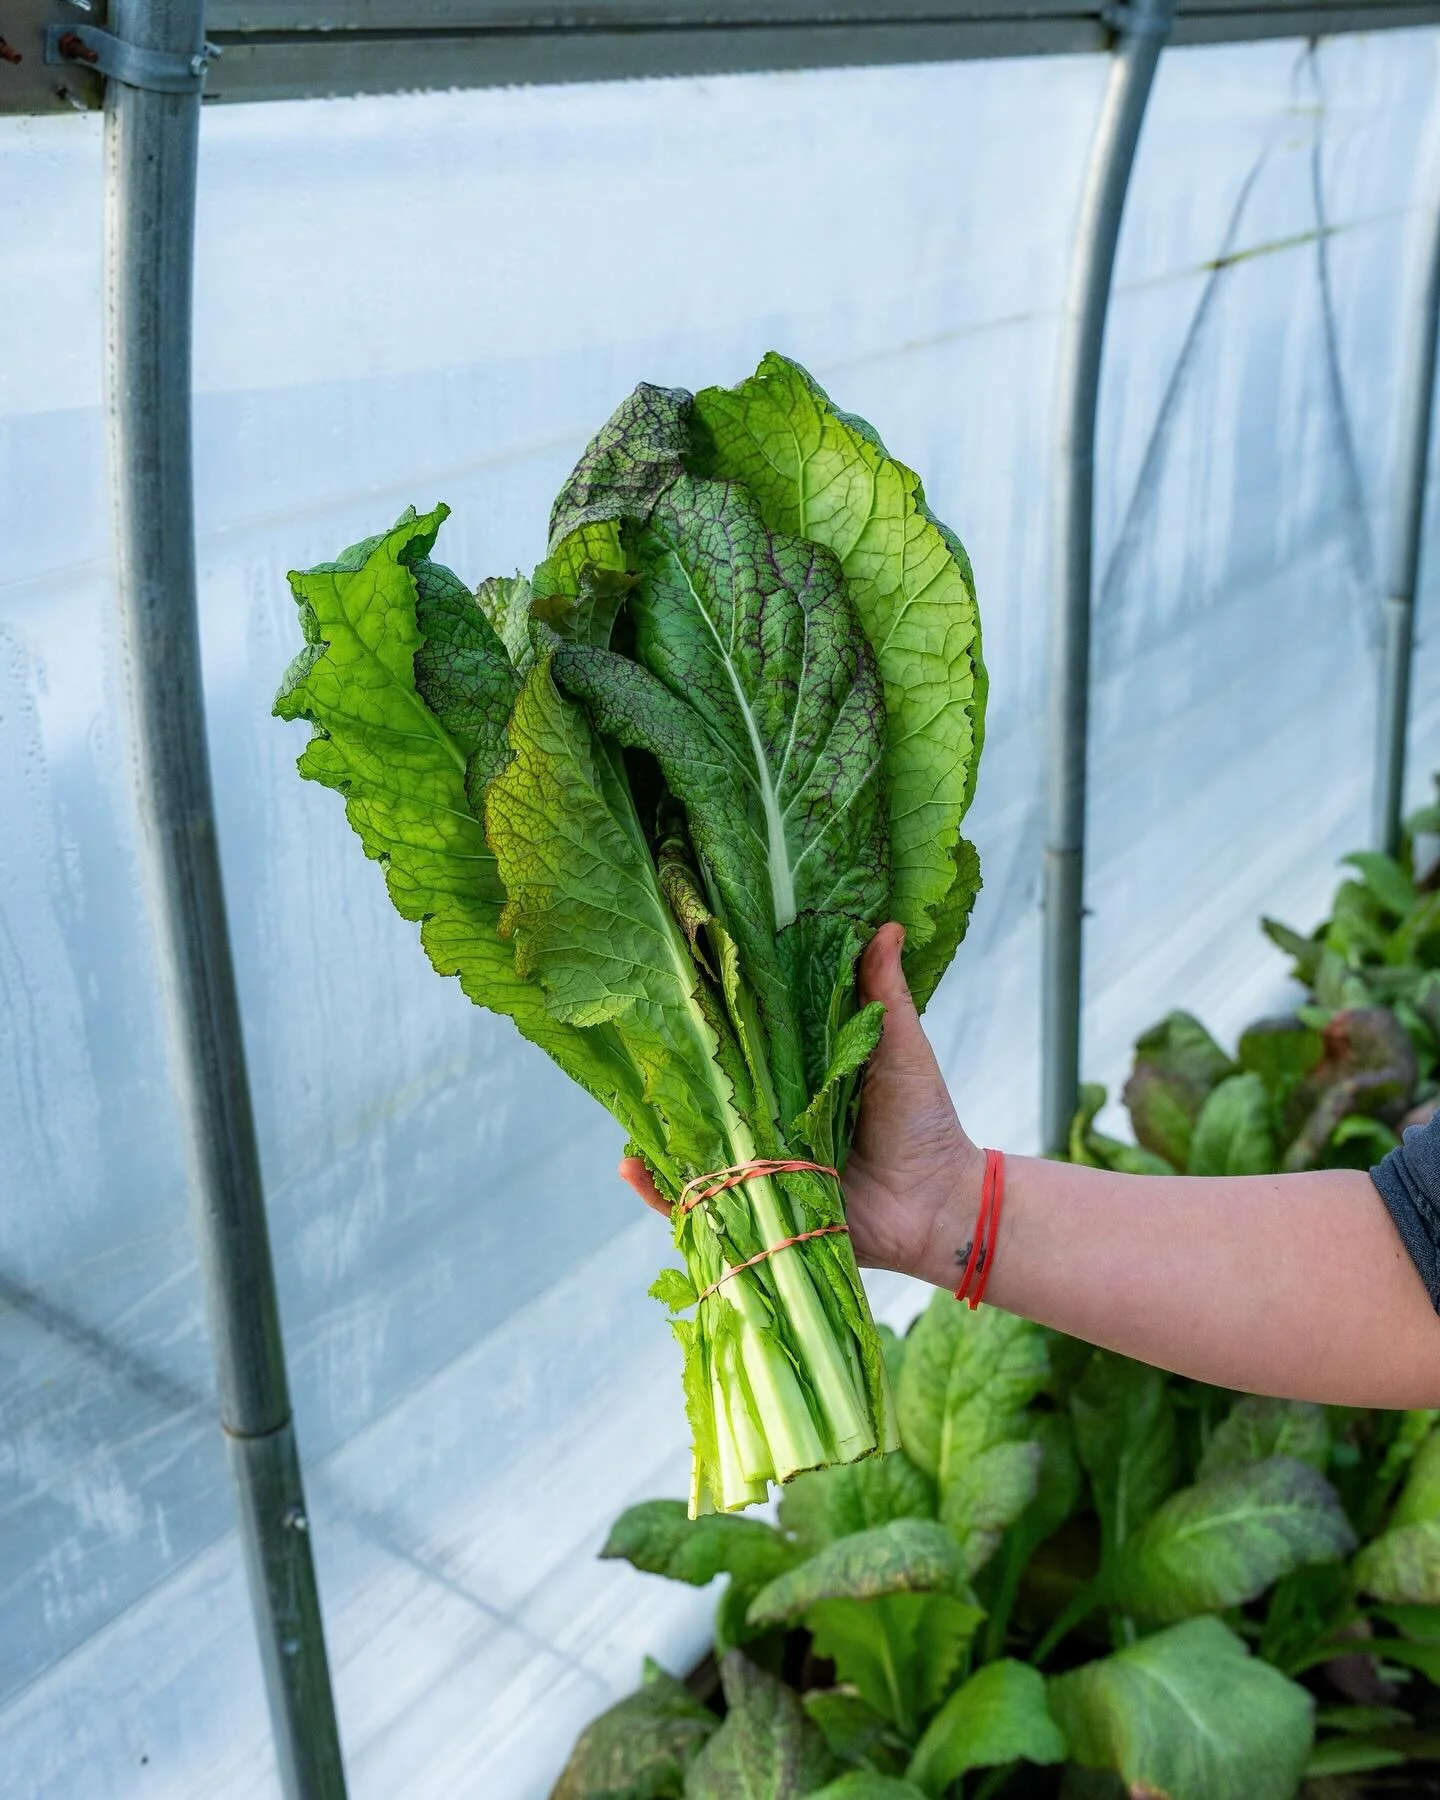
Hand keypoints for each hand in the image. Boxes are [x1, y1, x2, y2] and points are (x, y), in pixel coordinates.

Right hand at [617, 921, 982, 1285]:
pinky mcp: (759, 1210)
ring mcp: (758, 1164)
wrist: (940, 1203)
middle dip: (669, 1070)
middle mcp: (768, 1118)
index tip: (676, 980)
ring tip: (626, 1102)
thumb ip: (885, 994)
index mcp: (795, 1075)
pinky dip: (664, 1194)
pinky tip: (632, 1166)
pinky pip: (702, 1206)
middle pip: (709, 1092)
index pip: (742, 1042)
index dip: (710, 1017)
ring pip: (694, 1145)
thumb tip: (887, 924)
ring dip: (656, 1128)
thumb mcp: (900, 1049)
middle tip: (632, 1036)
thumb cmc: (924, 1121)